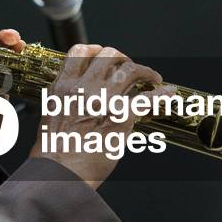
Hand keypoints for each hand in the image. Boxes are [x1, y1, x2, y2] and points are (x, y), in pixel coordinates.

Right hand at [30, 44, 173, 190]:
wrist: (58, 172)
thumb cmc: (53, 151)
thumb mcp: (52, 113)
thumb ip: (66, 98)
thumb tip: (81, 94)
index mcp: (63, 86)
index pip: (79, 51)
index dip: (96, 50)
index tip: (104, 55)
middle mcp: (83, 88)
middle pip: (108, 55)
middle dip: (122, 58)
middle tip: (130, 68)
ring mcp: (103, 100)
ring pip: (129, 69)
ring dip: (144, 71)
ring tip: (153, 78)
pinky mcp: (121, 117)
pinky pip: (147, 99)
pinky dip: (161, 94)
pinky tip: (169, 93)